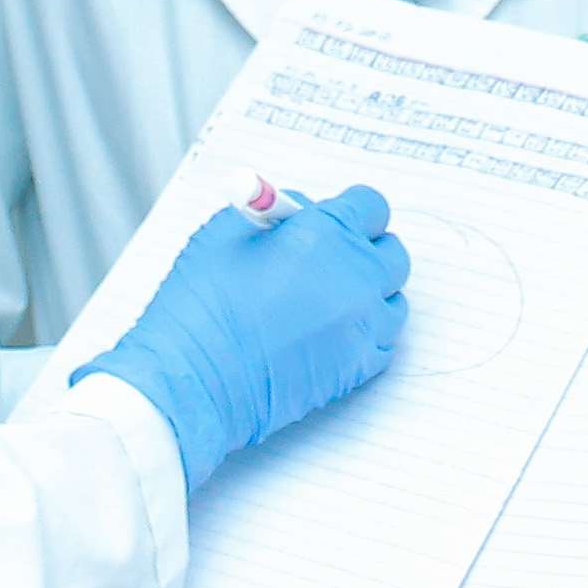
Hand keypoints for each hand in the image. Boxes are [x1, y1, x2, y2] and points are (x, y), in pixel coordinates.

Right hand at [87, 187, 408, 489]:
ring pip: (393, 300)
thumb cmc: (201, 304)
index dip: (352, 211)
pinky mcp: (359, 368)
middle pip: (391, 254)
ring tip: (326, 303)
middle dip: (366, 252)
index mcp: (325, 234)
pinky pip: (383, 340)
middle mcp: (355, 277)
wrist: (194, 380)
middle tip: (331, 261)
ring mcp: (363, 325)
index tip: (337, 221)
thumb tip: (302, 212)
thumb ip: (277, 213)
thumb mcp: (227, 232)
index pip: (371, 206)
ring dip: (369, 295)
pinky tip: (328, 334)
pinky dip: (364, 334)